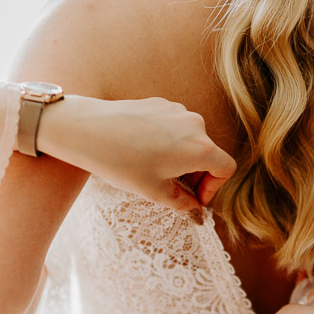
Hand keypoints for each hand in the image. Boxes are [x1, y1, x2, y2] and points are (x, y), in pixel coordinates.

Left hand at [36, 96, 235, 212]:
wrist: (88, 130)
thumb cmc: (121, 162)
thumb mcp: (154, 191)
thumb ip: (182, 203)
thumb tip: (195, 210)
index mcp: (200, 148)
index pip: (225, 169)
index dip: (214, 188)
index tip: (194, 197)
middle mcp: (195, 124)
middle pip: (209, 153)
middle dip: (196, 174)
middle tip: (174, 190)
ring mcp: (177, 110)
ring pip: (191, 139)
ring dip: (181, 157)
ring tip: (154, 170)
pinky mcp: (160, 103)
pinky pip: (174, 126)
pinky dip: (168, 141)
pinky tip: (142, 151)